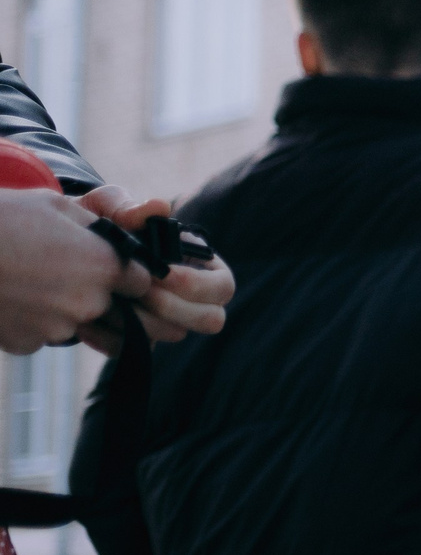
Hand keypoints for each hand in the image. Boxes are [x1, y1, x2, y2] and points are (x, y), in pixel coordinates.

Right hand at [0, 189, 153, 354]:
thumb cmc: (2, 218)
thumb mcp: (54, 205)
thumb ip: (95, 227)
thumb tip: (117, 240)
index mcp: (103, 266)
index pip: (142, 281)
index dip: (128, 273)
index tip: (112, 265)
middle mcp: (88, 303)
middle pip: (111, 307)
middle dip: (96, 292)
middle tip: (60, 270)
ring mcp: (56, 327)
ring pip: (73, 321)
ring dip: (60, 307)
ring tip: (27, 278)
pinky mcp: (26, 343)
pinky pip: (39, 334)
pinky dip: (30, 320)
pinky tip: (9, 296)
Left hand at [75, 188, 232, 349]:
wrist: (62, 248)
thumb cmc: (99, 221)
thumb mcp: (110, 205)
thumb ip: (130, 206)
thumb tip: (159, 207)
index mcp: (199, 265)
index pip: (223, 286)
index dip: (197, 284)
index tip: (161, 271)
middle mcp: (189, 298)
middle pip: (212, 320)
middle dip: (175, 307)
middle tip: (140, 290)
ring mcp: (163, 320)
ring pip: (173, 335)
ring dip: (143, 320)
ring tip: (112, 298)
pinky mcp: (134, 336)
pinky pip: (133, 349)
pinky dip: (110, 337)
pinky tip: (87, 319)